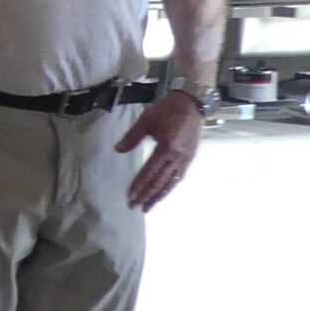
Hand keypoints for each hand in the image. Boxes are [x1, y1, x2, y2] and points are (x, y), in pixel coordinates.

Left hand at [118, 90, 203, 209]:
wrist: (191, 104)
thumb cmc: (167, 110)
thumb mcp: (147, 119)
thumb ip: (132, 136)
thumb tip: (118, 150)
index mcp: (166, 147)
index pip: (150, 171)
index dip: (139, 185)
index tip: (130, 196)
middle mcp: (177, 157)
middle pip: (160, 181)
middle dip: (147, 195)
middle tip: (135, 207)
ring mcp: (185, 159)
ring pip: (171, 182)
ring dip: (159, 196)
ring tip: (148, 206)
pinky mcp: (190, 158)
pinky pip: (179, 177)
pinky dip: (170, 187)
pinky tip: (163, 193)